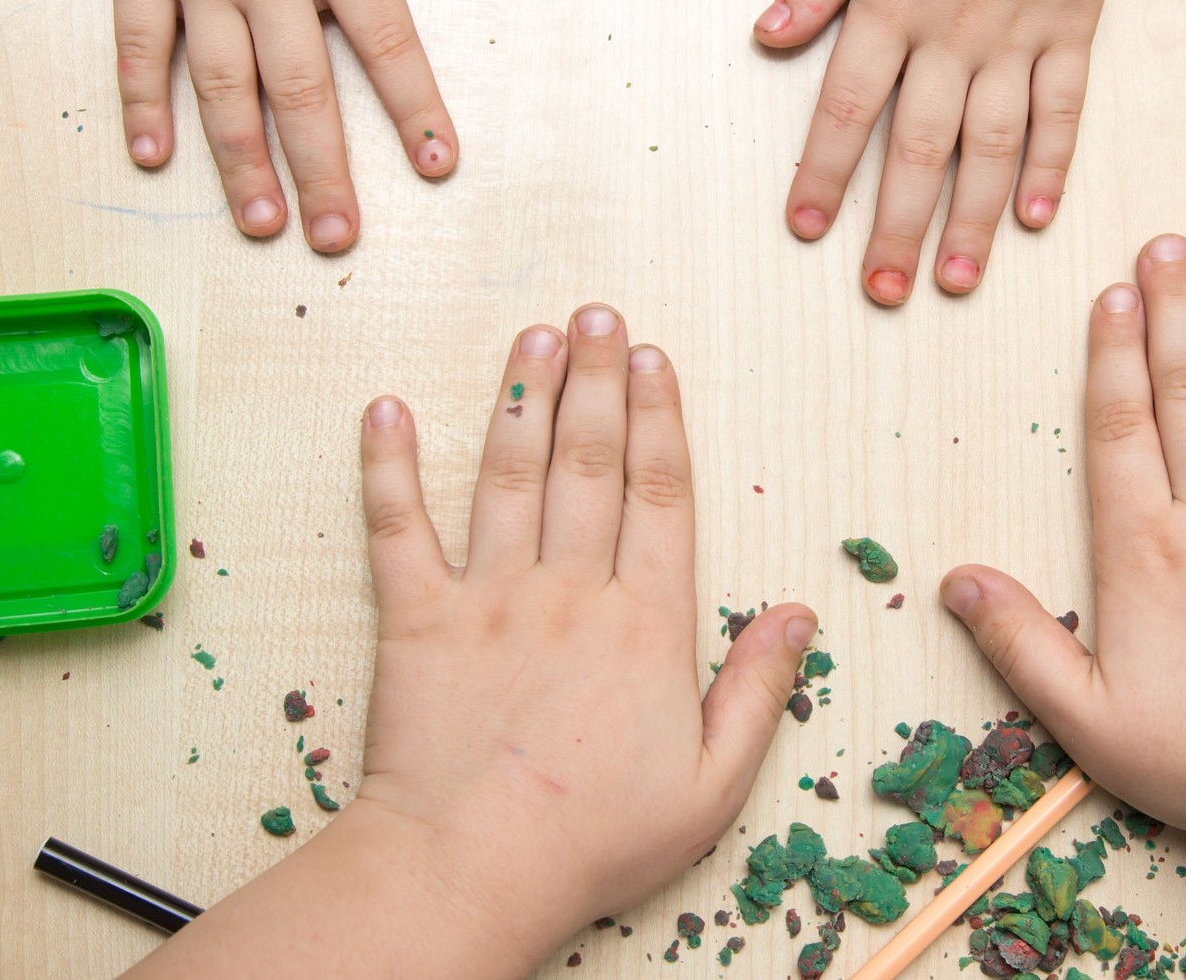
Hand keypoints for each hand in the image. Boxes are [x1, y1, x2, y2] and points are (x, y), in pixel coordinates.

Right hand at [0, 0, 506, 253]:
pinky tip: (152, 159)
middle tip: (342, 238)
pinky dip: (141, 101)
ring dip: (240, 160)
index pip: (387, 40)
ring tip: (264, 224)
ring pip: (220, 84)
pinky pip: (137, 46)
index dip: (415, 107)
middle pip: (301, 87)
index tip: (440, 165)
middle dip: (324, 168)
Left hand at [350, 307, 816, 953]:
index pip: (660, 493)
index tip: (654, 358)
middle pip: (589, 461)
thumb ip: (757, 690)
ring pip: (508, 473)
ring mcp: (487, 597)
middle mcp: (569, 590)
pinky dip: (389, 465)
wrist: (467, 871)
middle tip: (598, 313)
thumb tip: (797, 613)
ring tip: (534, 335)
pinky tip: (388, 409)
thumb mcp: (711, 784)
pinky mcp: (413, 619)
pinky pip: (397, 527)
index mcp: (644, 624)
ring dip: (522, 396)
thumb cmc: (593, 840)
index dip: (660, 416)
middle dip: (597, 379)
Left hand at [756, 0, 1152, 304]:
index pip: (848, 105)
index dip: (823, 171)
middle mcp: (954, 29)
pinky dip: (1051, 165)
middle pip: (919, 144)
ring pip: (992, 143)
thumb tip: (765, 37)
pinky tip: (1035, 218)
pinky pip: (1063, 109)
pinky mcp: (1072, 28)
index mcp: (891, 0)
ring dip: (973, 217)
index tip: (804, 226)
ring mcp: (1019, 33)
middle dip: (895, 223)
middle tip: (879, 289)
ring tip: (955, 279)